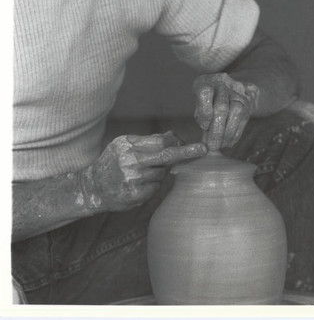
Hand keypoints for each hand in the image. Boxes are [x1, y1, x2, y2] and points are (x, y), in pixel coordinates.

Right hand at [79, 132, 206, 210]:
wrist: (92, 187)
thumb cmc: (112, 162)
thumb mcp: (124, 145)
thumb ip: (148, 141)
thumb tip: (174, 136)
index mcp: (128, 146)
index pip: (159, 141)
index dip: (176, 142)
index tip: (190, 142)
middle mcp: (131, 162)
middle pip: (165, 156)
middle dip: (186, 152)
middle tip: (202, 149)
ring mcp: (133, 180)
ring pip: (162, 173)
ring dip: (160, 171)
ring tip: (143, 172)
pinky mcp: (136, 195)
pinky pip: (155, 187)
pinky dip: (153, 184)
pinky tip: (140, 183)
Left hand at [193, 73, 259, 150]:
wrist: (231, 86)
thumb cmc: (209, 99)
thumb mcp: (200, 104)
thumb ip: (202, 119)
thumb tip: (204, 143)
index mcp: (205, 82)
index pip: (204, 93)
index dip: (204, 112)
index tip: (204, 126)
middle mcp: (222, 84)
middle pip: (221, 107)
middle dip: (217, 130)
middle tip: (212, 146)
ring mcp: (237, 91)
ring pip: (236, 112)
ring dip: (228, 133)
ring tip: (221, 145)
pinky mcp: (248, 101)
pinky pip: (244, 118)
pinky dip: (235, 133)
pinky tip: (228, 142)